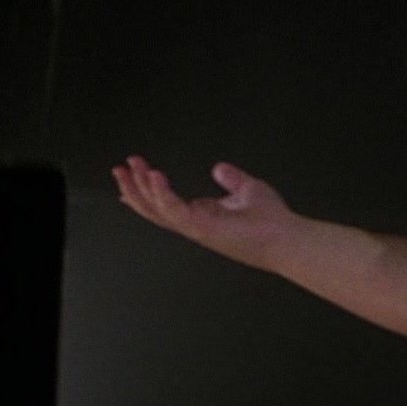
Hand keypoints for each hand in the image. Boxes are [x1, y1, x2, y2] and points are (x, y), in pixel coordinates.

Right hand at [112, 157, 295, 271]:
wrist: (287, 237)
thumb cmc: (272, 220)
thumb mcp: (248, 190)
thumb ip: (231, 179)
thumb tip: (219, 168)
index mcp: (203, 216)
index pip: (167, 205)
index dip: (147, 192)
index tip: (131, 176)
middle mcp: (195, 224)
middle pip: (154, 209)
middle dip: (134, 189)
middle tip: (119, 168)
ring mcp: (196, 228)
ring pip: (157, 210)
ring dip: (140, 188)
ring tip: (129, 167)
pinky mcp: (202, 228)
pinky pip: (174, 210)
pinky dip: (162, 193)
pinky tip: (154, 175)